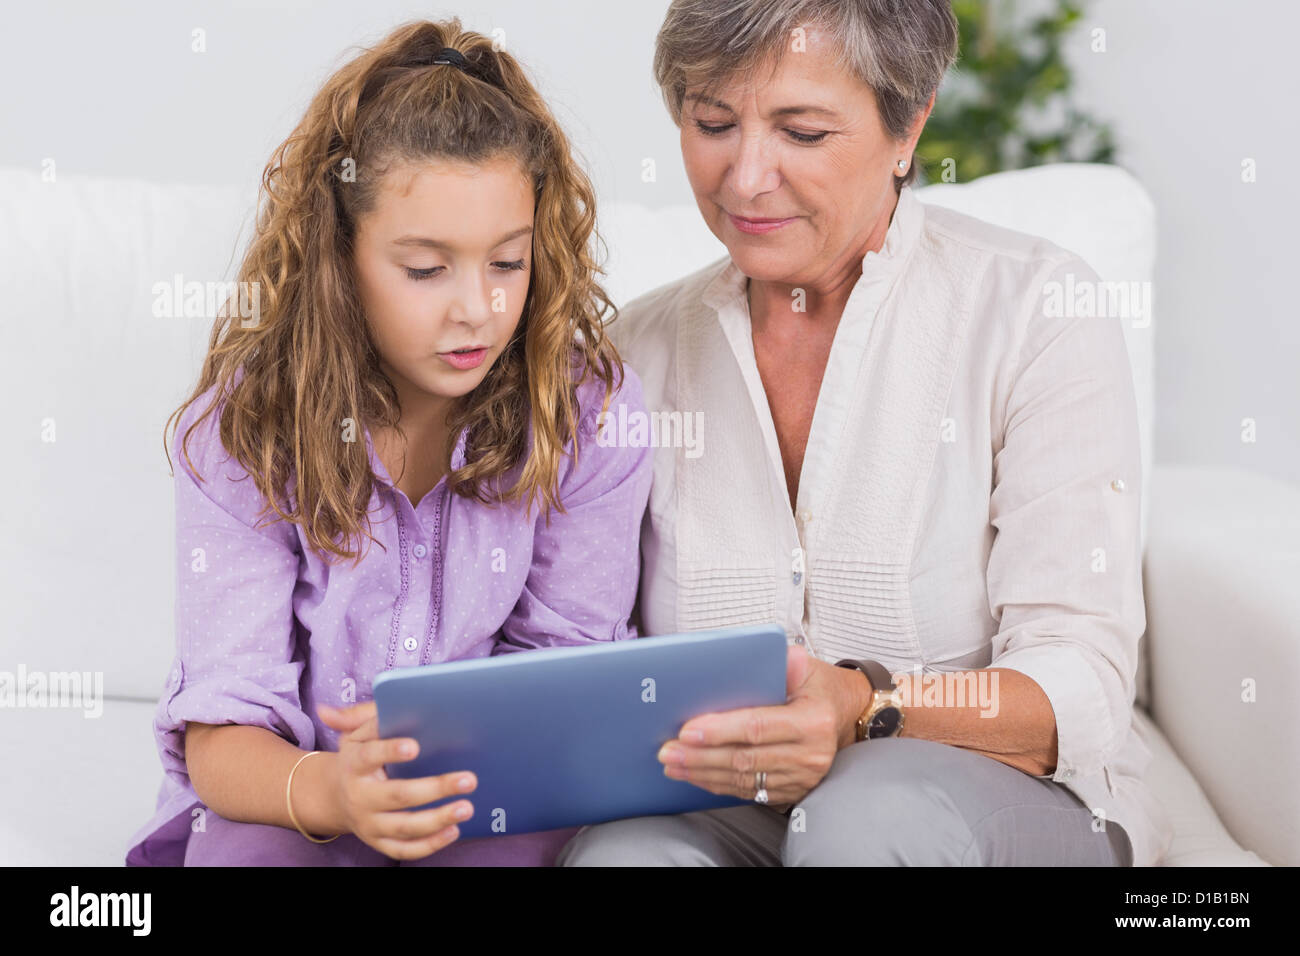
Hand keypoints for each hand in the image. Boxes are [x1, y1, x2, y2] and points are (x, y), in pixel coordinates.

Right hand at [317, 701, 477, 860]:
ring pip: (405, 826)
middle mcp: (360, 797)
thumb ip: (357, 716)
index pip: (369, 756)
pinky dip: (430, 844)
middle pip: (398, 795)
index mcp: (354, 764)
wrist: (336, 796)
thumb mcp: (354, 732)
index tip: (415, 746)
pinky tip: (453, 830)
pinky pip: (404, 850)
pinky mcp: (380, 842)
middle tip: (468, 779)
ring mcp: (370, 823)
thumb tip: (327, 710)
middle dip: (435, 788)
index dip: (390, 751)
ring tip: (467, 807)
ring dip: (438, 819)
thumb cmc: (359, 755)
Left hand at [656, 644, 864, 807]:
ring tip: (672, 764)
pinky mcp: (793, 791)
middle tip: (667, 751)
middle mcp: (810, 754)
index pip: (757, 727)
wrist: (847, 715)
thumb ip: (778, 662)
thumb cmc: (818, 687)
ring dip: (702, 773)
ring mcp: (802, 777)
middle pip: (745, 759)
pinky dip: (718, 784)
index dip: (719, 731)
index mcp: (812, 721)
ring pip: (744, 780)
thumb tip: (743, 657)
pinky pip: (749, 791)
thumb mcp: (806, 666)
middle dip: (700, 756)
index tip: (686, 730)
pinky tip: (695, 775)